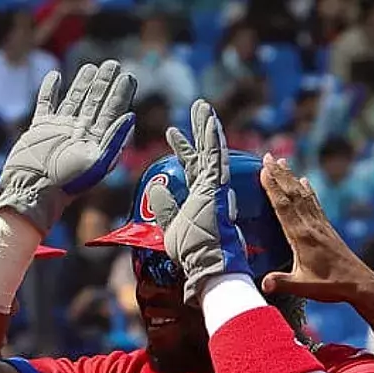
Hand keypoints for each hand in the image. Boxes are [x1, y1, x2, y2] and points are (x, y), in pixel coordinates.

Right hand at [0, 59, 136, 232]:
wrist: (33, 191)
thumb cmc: (66, 183)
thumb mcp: (96, 163)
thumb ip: (114, 140)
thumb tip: (131, 116)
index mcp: (96, 141)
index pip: (112, 112)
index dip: (121, 94)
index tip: (129, 76)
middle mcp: (80, 133)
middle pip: (95, 103)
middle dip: (105, 84)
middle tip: (113, 64)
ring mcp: (60, 129)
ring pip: (74, 100)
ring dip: (82, 84)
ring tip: (91, 67)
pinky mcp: (40, 128)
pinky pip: (46, 103)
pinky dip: (50, 89)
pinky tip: (55, 75)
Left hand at [148, 99, 252, 304]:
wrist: (208, 264)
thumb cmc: (193, 252)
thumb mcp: (170, 228)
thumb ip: (165, 209)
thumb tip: (156, 190)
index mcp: (199, 197)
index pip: (192, 167)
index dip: (182, 148)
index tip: (172, 132)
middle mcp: (209, 189)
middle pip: (203, 153)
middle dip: (199, 130)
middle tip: (197, 107)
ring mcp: (215, 187)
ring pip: (212, 150)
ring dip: (208, 127)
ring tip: (203, 106)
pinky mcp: (217, 187)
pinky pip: (215, 158)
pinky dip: (213, 139)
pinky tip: (211, 120)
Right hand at [258, 155, 373, 306]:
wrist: (359, 283)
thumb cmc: (331, 285)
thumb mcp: (304, 287)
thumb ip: (282, 283)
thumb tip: (264, 283)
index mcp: (302, 236)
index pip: (284, 206)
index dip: (272, 187)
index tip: (263, 170)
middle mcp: (311, 225)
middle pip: (292, 194)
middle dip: (279, 175)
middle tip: (267, 156)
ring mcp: (320, 224)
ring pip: (303, 195)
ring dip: (291, 177)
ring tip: (281, 162)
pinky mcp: (327, 227)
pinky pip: (314, 202)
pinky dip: (307, 189)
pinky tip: (304, 180)